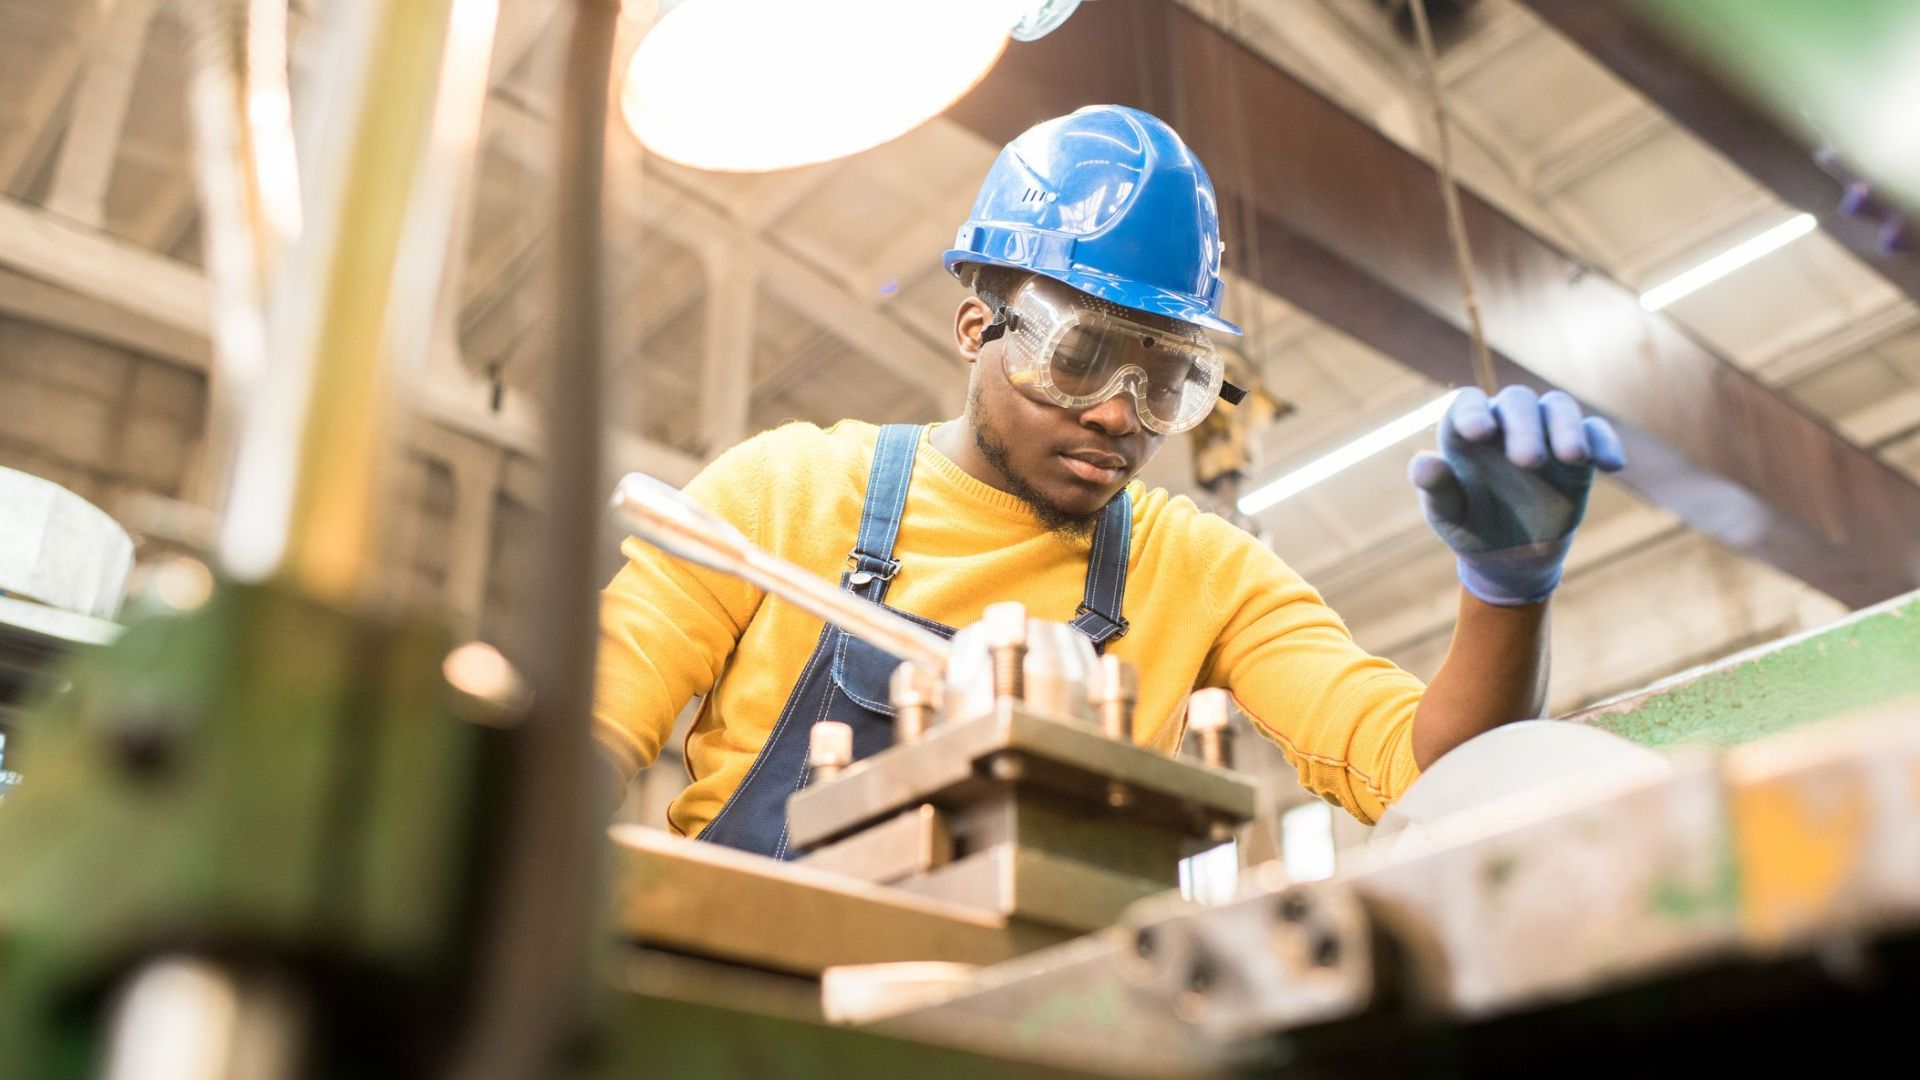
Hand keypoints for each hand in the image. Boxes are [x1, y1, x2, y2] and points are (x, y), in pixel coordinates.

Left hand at [1408, 386, 1625, 605]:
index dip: (1472, 412)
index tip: (1479, 434)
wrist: (1509, 555)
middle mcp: (1506, 423)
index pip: (1468, 403)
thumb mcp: (1449, 515)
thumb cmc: (1470, 527)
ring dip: (1567, 428)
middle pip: (1517, 401)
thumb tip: (1424, 464)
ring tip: (1572, 457)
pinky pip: (1595, 434)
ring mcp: (1544, 433)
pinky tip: (1612, 466)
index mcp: (1466, 432)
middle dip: (1524, 427)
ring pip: (1558, 408)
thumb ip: (1437, 489)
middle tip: (1528, 461)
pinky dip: (1604, 444)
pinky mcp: (1578, 452)